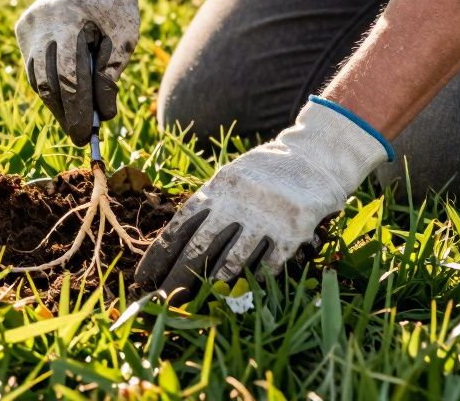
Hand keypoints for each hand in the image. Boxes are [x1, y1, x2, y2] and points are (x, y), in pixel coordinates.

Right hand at [15, 0, 144, 144]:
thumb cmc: (114, 3)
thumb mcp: (125, 34)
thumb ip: (112, 73)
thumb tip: (105, 114)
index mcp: (68, 18)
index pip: (68, 75)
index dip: (78, 109)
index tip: (87, 134)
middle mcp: (40, 22)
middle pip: (47, 81)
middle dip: (65, 113)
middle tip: (80, 136)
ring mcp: (28, 25)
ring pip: (36, 77)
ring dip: (55, 103)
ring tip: (74, 121)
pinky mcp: (22, 28)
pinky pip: (33, 66)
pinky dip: (48, 85)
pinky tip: (64, 98)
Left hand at [134, 97, 393, 300]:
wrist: (315, 157)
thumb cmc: (264, 172)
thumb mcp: (230, 178)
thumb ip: (209, 205)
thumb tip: (175, 241)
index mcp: (218, 189)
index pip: (180, 226)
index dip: (160, 254)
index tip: (144, 277)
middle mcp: (238, 204)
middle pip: (200, 247)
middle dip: (177, 277)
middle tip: (161, 299)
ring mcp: (266, 218)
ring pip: (232, 260)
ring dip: (210, 284)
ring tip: (193, 301)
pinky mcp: (293, 230)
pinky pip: (267, 263)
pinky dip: (251, 280)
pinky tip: (236, 293)